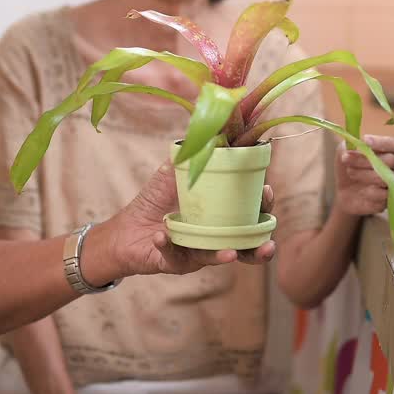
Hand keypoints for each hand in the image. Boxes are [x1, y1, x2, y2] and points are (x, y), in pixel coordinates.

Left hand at [90, 162, 275, 280]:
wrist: (125, 229)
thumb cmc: (155, 200)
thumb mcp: (171, 173)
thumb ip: (189, 156)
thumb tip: (208, 131)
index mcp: (221, 215)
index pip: (251, 213)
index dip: (263, 205)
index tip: (267, 191)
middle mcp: (215, 237)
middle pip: (246, 245)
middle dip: (260, 245)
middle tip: (268, 242)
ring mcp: (196, 252)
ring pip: (217, 257)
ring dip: (226, 255)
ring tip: (232, 254)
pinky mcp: (174, 263)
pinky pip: (174, 257)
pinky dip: (168, 245)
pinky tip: (162, 235)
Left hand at [335, 134, 393, 216]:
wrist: (345, 192)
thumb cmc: (349, 167)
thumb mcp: (345, 152)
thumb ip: (350, 144)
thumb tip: (356, 141)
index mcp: (391, 151)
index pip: (392, 144)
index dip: (379, 142)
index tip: (364, 140)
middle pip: (389, 160)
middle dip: (365, 159)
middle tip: (345, 158)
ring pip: (386, 178)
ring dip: (364, 174)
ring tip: (350, 172)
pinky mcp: (391, 199)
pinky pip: (384, 194)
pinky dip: (370, 191)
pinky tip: (361, 190)